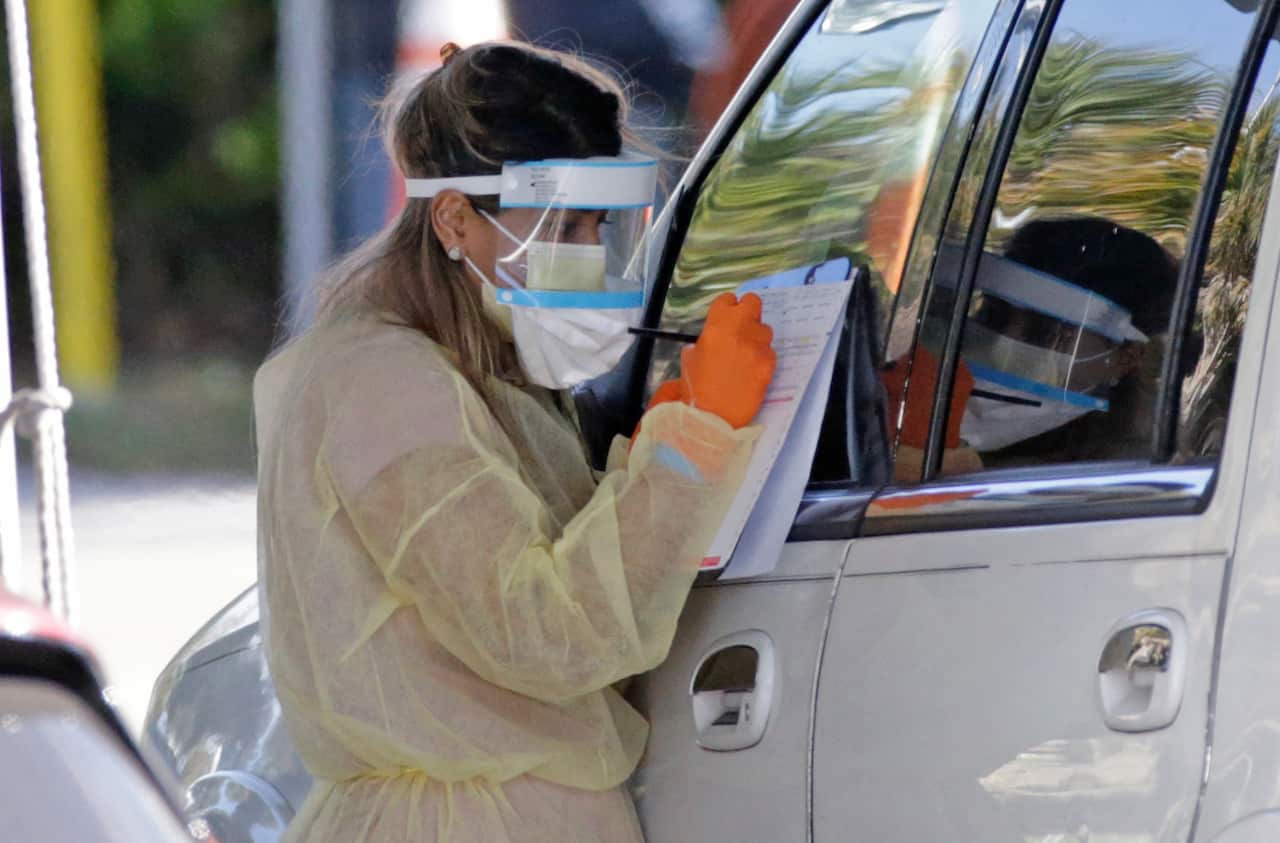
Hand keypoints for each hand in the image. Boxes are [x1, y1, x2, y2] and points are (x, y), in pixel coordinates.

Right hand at [679, 292, 774, 427]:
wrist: (712, 416)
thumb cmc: (696, 389)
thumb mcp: (690, 359)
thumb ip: (705, 341)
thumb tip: (713, 338)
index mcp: (716, 325)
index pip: (728, 300)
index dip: (728, 309)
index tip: (728, 317)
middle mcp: (740, 329)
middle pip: (753, 303)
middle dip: (749, 313)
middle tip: (743, 328)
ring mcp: (757, 346)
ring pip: (765, 330)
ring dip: (757, 338)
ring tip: (747, 356)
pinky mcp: (770, 363)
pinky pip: (770, 352)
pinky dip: (763, 359)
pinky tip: (752, 371)